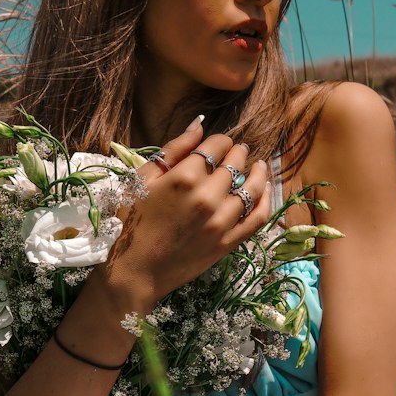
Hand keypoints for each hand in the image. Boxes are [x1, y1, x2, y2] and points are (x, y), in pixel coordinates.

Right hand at [100, 118, 272, 311]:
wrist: (134, 270)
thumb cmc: (130, 222)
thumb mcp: (142, 180)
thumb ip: (173, 150)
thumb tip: (199, 124)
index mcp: (184, 177)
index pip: (216, 146)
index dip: (220, 141)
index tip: (219, 143)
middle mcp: (207, 197)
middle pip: (235, 164)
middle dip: (237, 153)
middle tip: (237, 151)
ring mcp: (221, 221)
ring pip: (252, 187)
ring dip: (257, 172)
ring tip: (257, 165)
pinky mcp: (228, 242)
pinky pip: (258, 217)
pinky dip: (265, 200)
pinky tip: (265, 189)